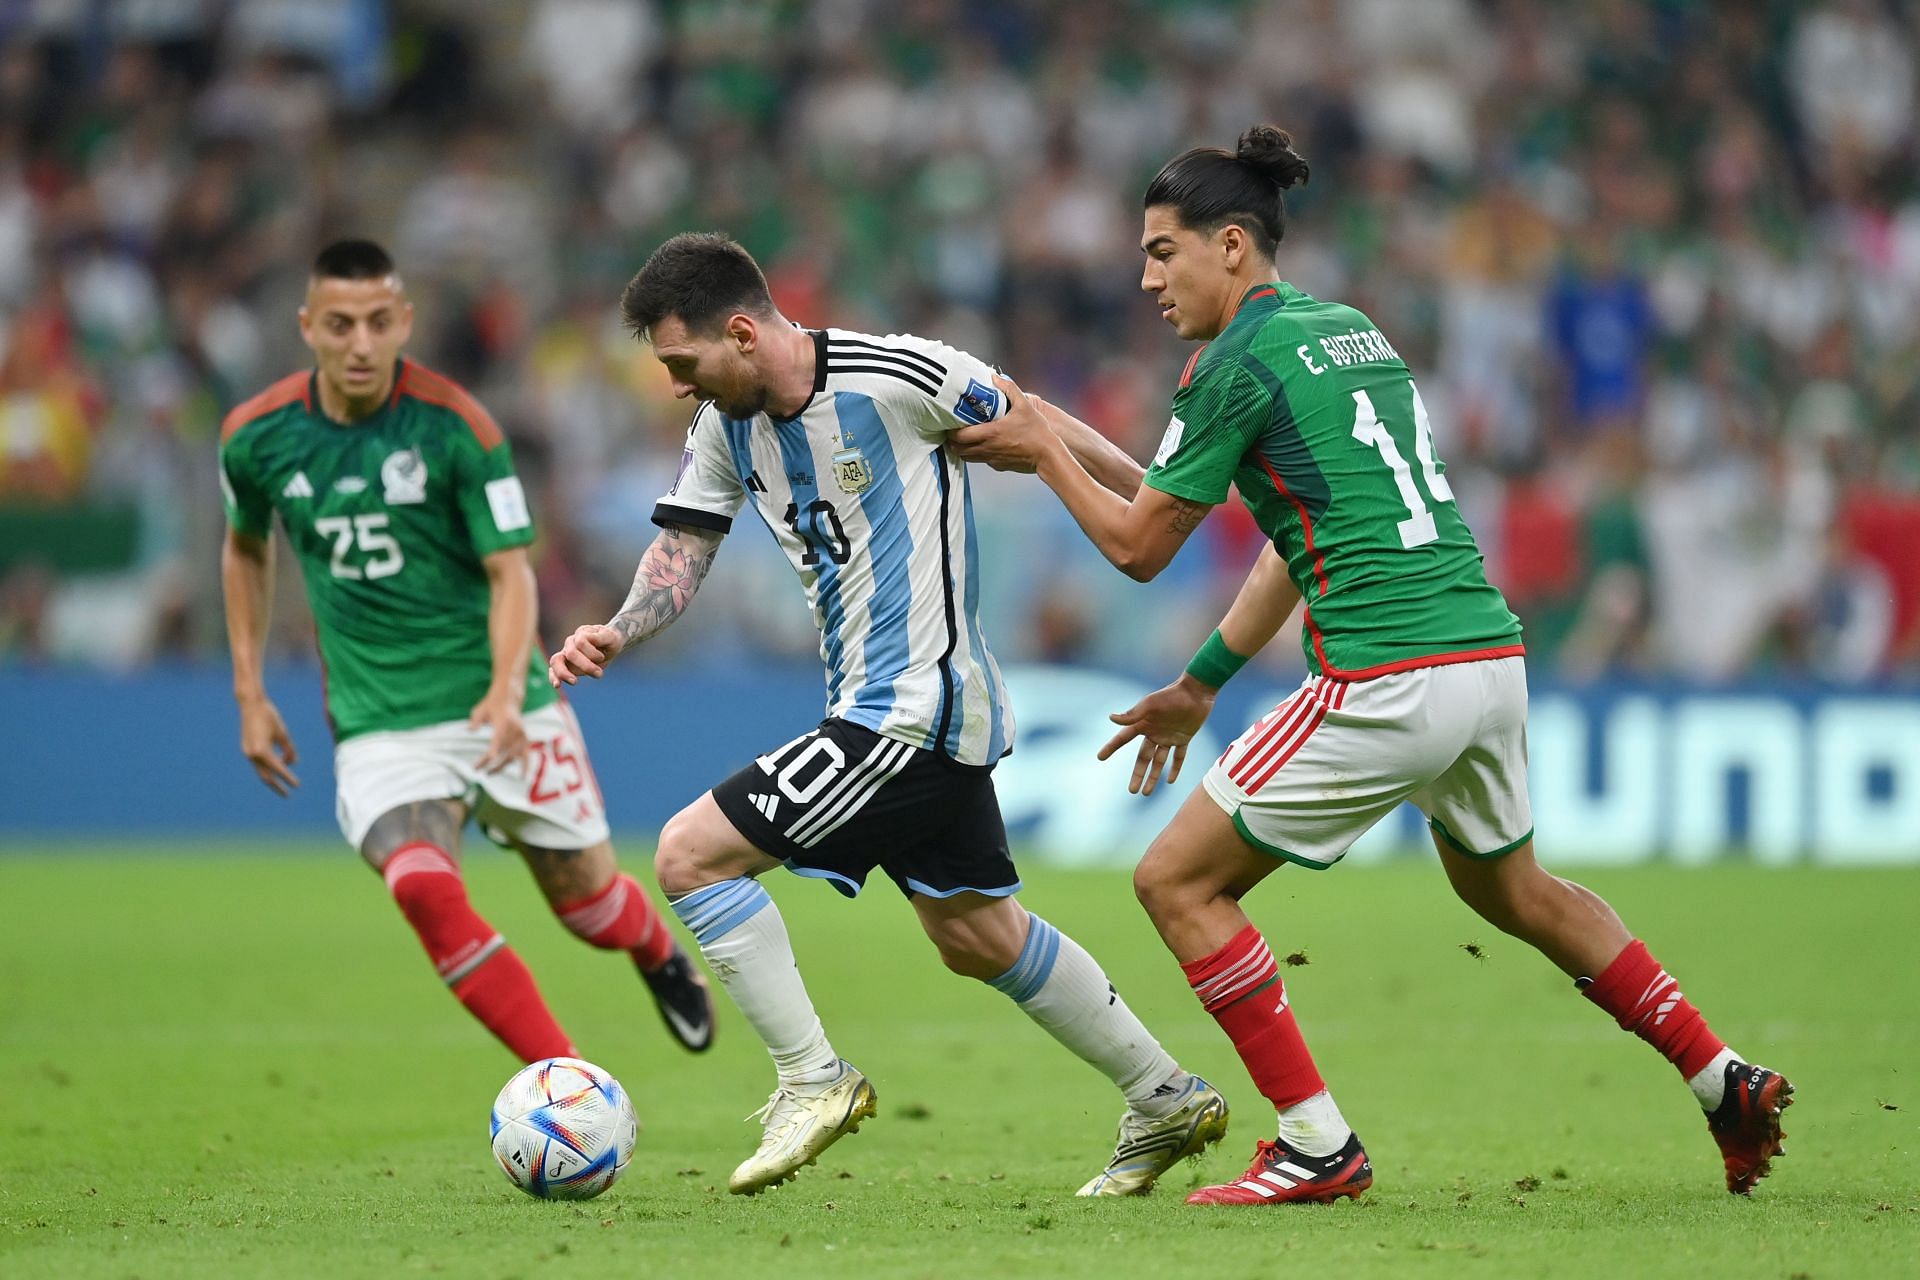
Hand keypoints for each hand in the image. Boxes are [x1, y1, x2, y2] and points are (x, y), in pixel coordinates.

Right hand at [238, 694, 299, 795]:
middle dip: (276, 786)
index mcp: (262, 750)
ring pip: (260, 770)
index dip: (288, 777)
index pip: (278, 768)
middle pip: (266, 776)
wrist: (251, 705)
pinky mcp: (246, 749)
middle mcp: (252, 754)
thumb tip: (293, 762)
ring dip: (272, 777)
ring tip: (283, 783)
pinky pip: (258, 763)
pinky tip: (278, 766)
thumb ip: (289, 749)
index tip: (297, 785)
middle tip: (287, 795)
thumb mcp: (283, 733)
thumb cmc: (270, 716)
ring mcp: (247, 753)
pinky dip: (267, 766)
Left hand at [470, 686, 529, 773]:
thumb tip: (470, 730)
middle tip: (478, 770)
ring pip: (513, 756)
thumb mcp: (480, 709)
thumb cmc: (491, 705)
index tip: (484, 763)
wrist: (509, 698)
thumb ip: (476, 720)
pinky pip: (526, 755)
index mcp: (505, 723)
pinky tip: (522, 777)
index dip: (492, 752)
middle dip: (492, 763)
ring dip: (501, 766)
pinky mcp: (525, 739)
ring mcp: (522, 735)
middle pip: (504, 752)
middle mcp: (516, 730)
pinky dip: (525, 766)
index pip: (498, 741)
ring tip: (488, 773)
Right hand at [548, 623, 624, 687]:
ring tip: (574, 682)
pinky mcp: (565, 666)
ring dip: (565, 672)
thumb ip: (601, 637)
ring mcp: (566, 654)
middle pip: (571, 654)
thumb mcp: (610, 637)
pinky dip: (554, 678)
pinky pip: (553, 671)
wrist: (608, 647)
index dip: (592, 652)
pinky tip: (557, 685)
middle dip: (586, 666)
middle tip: (600, 674)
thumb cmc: (609, 641)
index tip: (603, 656)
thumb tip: (589, 639)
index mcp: (581, 633)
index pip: (581, 642)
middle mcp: (571, 643)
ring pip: (556, 661)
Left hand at [949, 374, 1054, 473]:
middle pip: (957, 449)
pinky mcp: (998, 466)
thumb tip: (996, 377)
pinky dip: (977, 454)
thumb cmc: (1037, 432)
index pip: (959, 436)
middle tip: (955, 430)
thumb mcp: (1024, 406)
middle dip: (952, 440)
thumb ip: (1009, 389)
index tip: (951, 422)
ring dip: (962, 448)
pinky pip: (981, 460)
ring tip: (965, 437)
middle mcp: (988, 448)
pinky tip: (984, 444)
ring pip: (966, 457)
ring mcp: (992, 459)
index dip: (951, 430)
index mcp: (991, 433)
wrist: (1047, 455)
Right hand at [1097, 674, 1217, 795]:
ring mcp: (1168, 736)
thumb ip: (1132, 714)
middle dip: (1137, 774)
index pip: (1123, 738)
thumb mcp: (1150, 704)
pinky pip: (1178, 757)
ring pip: (1159, 761)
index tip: (1100, 757)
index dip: (1111, 747)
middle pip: (1143, 758)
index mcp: (1143, 723)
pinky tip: (1170, 781)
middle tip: (1131, 791)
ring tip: (1146, 793)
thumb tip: (1111, 718)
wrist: (1196, 691)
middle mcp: (1153, 732)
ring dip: (1153, 776)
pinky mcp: (1184, 738)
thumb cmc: (1171, 695)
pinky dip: (1175, 768)